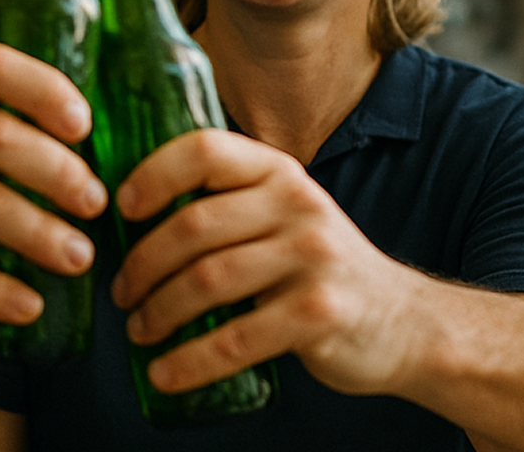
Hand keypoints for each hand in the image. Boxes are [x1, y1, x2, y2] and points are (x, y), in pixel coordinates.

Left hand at [110, 128, 433, 397]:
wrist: (403, 322)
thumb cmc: (318, 268)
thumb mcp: (284, 215)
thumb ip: (228, 204)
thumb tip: (130, 215)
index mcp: (279, 172)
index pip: (204, 150)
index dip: (152, 175)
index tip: (120, 208)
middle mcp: (297, 205)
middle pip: (194, 225)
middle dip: (143, 263)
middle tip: (121, 291)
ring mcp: (311, 258)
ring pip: (206, 281)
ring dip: (159, 311)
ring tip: (140, 329)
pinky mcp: (318, 314)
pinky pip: (235, 340)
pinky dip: (190, 361)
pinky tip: (165, 373)